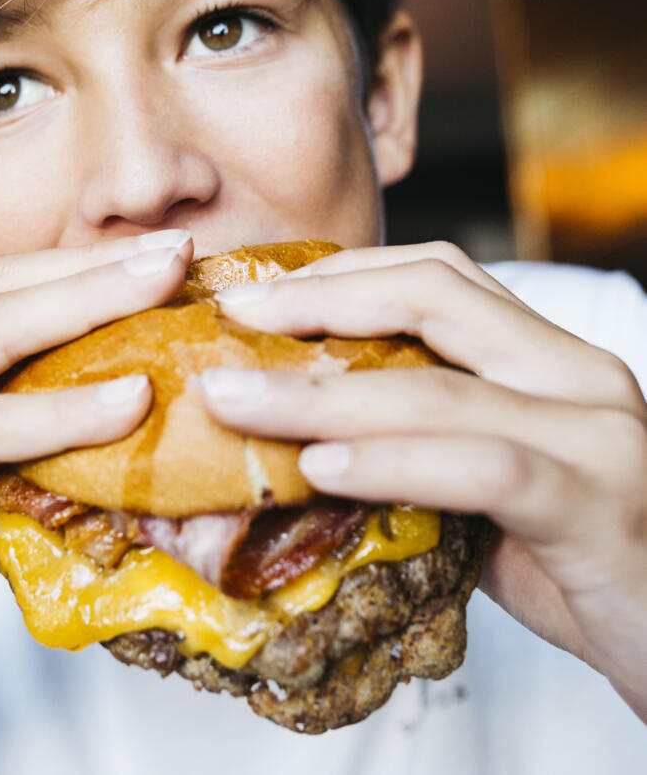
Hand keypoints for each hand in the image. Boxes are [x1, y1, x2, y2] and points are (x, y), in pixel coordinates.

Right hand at [0, 229, 191, 764]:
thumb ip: (39, 441)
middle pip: (2, 290)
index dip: (81, 267)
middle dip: (97, 267)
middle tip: (178, 246)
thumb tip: (139, 418)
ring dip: (91, 304)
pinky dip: (63, 412)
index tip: (159, 254)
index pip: (2, 288)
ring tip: (167, 284)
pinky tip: (131, 399)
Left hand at [200, 242, 646, 720]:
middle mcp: (573, 373)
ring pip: (439, 387)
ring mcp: (594, 435)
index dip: (336, 275)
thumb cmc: (564, 551)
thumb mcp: (481, 476)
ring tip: (234, 399)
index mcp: (541, 354)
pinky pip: (483, 468)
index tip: (250, 295)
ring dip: (321, 393)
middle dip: (315, 305)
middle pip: (432, 298)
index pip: (433, 275)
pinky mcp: (597, 505)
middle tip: (228, 319)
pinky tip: (323, 467)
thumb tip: (295, 432)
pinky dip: (394, 462)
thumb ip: (414, 439)